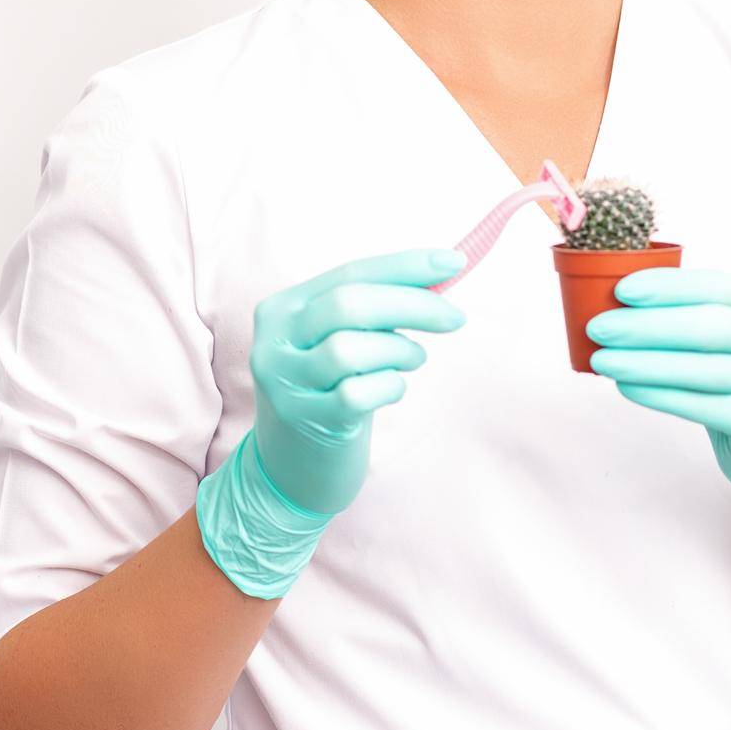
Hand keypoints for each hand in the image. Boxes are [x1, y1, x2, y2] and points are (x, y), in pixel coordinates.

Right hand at [251, 246, 467, 515]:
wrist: (292, 467)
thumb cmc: (332, 388)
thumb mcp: (342, 338)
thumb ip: (378, 306)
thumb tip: (444, 271)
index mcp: (284, 308)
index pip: (351, 272)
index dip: (406, 265)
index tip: (456, 262)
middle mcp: (274, 342)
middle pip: (348, 305)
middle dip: (413, 305)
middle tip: (455, 317)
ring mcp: (284, 384)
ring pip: (349, 350)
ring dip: (399, 350)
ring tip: (413, 359)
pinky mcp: (301, 421)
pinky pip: (355, 395)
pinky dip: (389, 386)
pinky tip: (393, 388)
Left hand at [586, 265, 730, 499]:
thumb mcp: (730, 334)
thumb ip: (689, 313)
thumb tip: (616, 303)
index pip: (715, 285)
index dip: (666, 286)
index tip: (621, 290)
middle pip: (707, 327)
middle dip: (645, 326)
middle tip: (598, 328)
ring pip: (701, 369)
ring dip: (643, 363)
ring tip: (602, 360)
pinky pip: (702, 406)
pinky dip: (659, 395)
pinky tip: (627, 387)